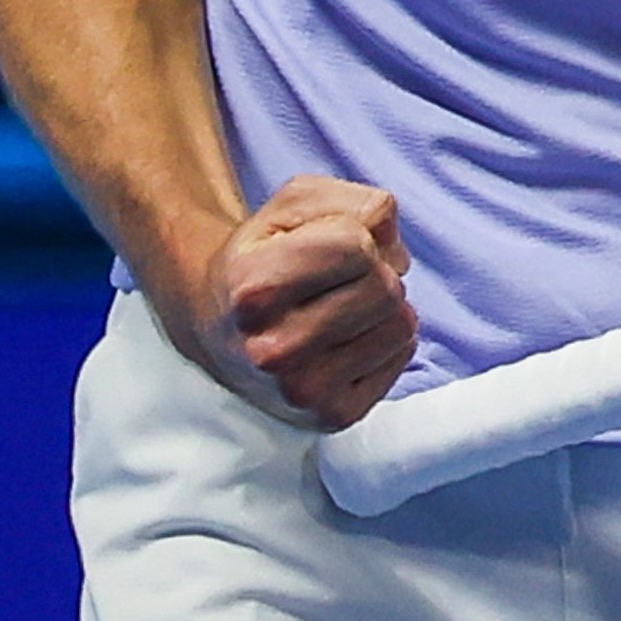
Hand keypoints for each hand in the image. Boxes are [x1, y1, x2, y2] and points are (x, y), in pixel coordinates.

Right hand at [179, 175, 416, 429]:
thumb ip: (358, 205)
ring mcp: (301, 392)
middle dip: (374, 271)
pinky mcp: (331, 415)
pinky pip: (402, 357)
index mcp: (253, 290)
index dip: (354, 235)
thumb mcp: (296, 204)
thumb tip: (400, 256)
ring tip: (343, 306)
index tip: (323, 247)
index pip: (357, 246)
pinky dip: (386, 338)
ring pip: (402, 326)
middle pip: (385, 289)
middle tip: (338, 279)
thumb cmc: (265, 255)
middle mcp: (272, 351)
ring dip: (384, 306)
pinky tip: (348, 336)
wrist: (219, 326)